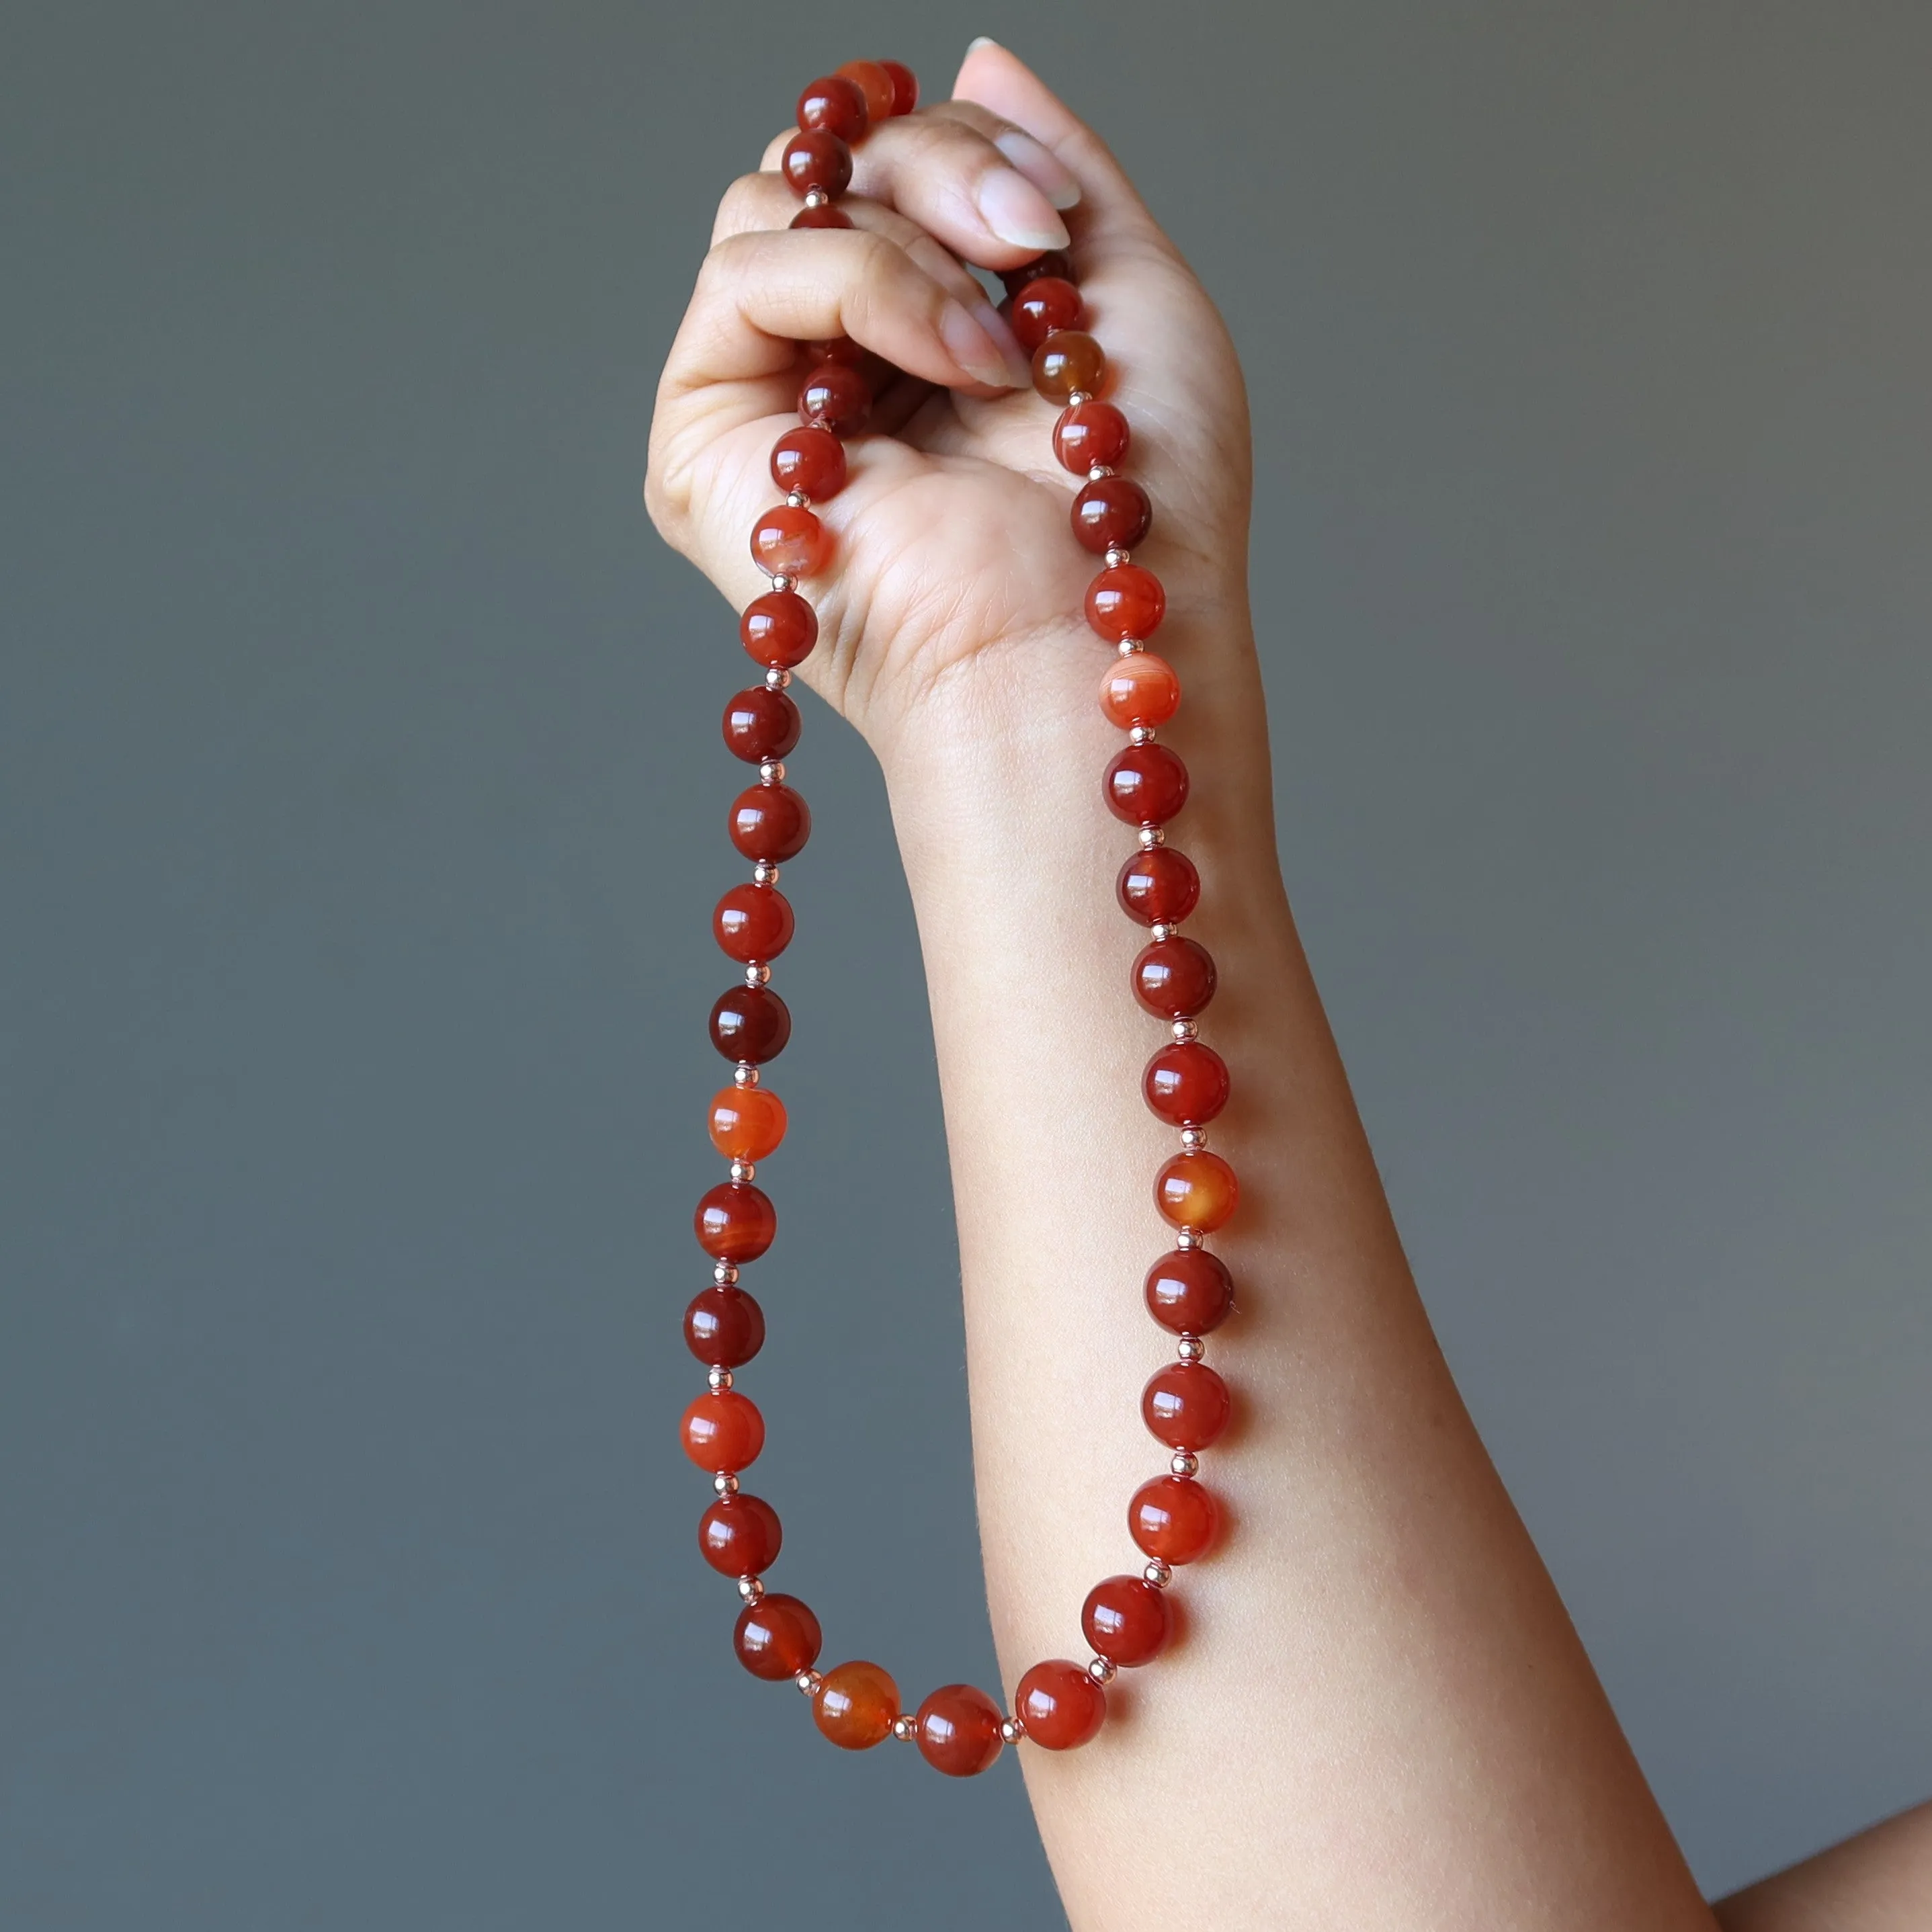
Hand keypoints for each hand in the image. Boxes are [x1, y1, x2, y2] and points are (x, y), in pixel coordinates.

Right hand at [645, 41, 1253, 773]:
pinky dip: (856, 284)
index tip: (1052, 211)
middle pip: (824, 163)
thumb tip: (971, 54)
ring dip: (906, 241)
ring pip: (776, 200)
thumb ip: (1050, 166)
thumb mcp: (1130, 288)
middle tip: (1029, 242)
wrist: (1100, 632)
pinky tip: (949, 364)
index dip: (961, 147)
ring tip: (996, 347)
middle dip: (937, 167)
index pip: (887, 165)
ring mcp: (762, 405)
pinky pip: (745, 273)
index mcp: (919, 334)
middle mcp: (831, 363)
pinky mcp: (701, 447)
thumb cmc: (1141, 507)